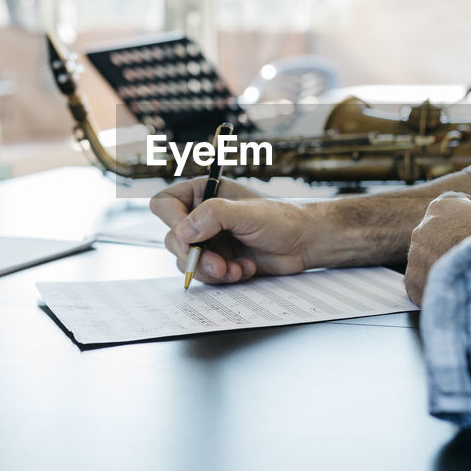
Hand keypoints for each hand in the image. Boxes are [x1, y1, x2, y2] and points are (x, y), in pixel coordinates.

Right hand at [149, 178, 312, 284]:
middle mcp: (202, 216)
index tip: (190, 238)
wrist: (304, 243)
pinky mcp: (218, 260)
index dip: (173, 223)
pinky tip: (244, 270)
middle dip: (195, 256)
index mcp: (204, 193)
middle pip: (173, 239)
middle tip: (218, 264)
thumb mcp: (248, 212)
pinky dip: (223, 277)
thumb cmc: (282, 219)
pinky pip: (204, 274)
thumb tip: (185, 230)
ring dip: (210, 270)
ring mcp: (209, 240)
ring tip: (235, 269)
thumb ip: (215, 215)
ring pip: (185, 261)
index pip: (165, 205)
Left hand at [405, 193, 470, 305]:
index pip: (464, 207)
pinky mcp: (412, 280)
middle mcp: (422, 228)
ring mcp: (415, 255)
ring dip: (452, 261)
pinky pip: (429, 279)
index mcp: (442, 206)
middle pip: (447, 233)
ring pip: (436, 256)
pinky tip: (462, 286)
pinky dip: (444, 282)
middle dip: (464, 240)